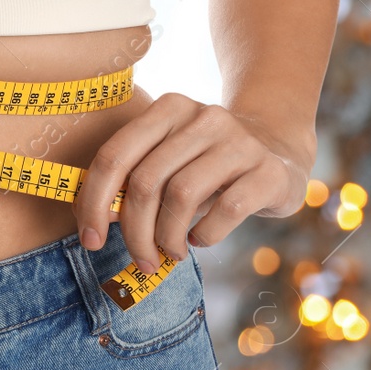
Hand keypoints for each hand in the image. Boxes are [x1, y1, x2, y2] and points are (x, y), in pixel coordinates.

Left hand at [73, 93, 308, 272]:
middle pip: (146, 180)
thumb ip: (131, 182)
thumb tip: (96, 221)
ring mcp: (240, 142)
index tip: (90, 239)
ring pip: (182, 196)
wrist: (280, 152)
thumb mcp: (168, 161)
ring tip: (170, 252)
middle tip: (140, 259)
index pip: (114, 155)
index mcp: (168, 109)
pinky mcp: (269, 171)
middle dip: (134, 231)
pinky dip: (204, 235)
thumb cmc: (206, 165)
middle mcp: (203, 118)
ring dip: (167, 237)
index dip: (94, 202)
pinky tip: (199, 239)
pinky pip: (226, 211)